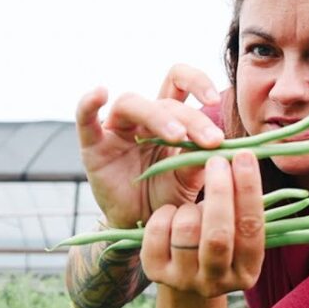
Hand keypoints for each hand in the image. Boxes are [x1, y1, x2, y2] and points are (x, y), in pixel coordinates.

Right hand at [74, 65, 224, 228]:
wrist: (139, 225)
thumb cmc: (165, 198)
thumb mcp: (188, 180)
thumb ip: (199, 160)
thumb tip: (223, 145)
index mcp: (169, 118)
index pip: (181, 84)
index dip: (198, 82)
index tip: (216, 101)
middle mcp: (142, 118)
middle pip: (164, 101)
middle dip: (191, 118)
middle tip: (211, 140)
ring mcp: (116, 129)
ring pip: (132, 104)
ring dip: (158, 116)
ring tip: (178, 137)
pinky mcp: (92, 146)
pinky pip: (85, 119)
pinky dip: (89, 103)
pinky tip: (101, 93)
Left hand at [140, 152, 264, 296]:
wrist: (182, 276)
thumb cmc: (215, 239)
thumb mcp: (232, 228)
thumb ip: (238, 202)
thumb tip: (238, 155)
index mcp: (246, 271)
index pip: (251, 228)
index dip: (248, 189)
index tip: (244, 156)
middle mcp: (216, 282)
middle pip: (218, 235)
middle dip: (219, 191)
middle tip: (217, 160)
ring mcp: (184, 280)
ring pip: (185, 231)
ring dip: (189, 207)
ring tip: (191, 205)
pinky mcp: (155, 272)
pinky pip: (157, 233)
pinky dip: (164, 214)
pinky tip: (171, 214)